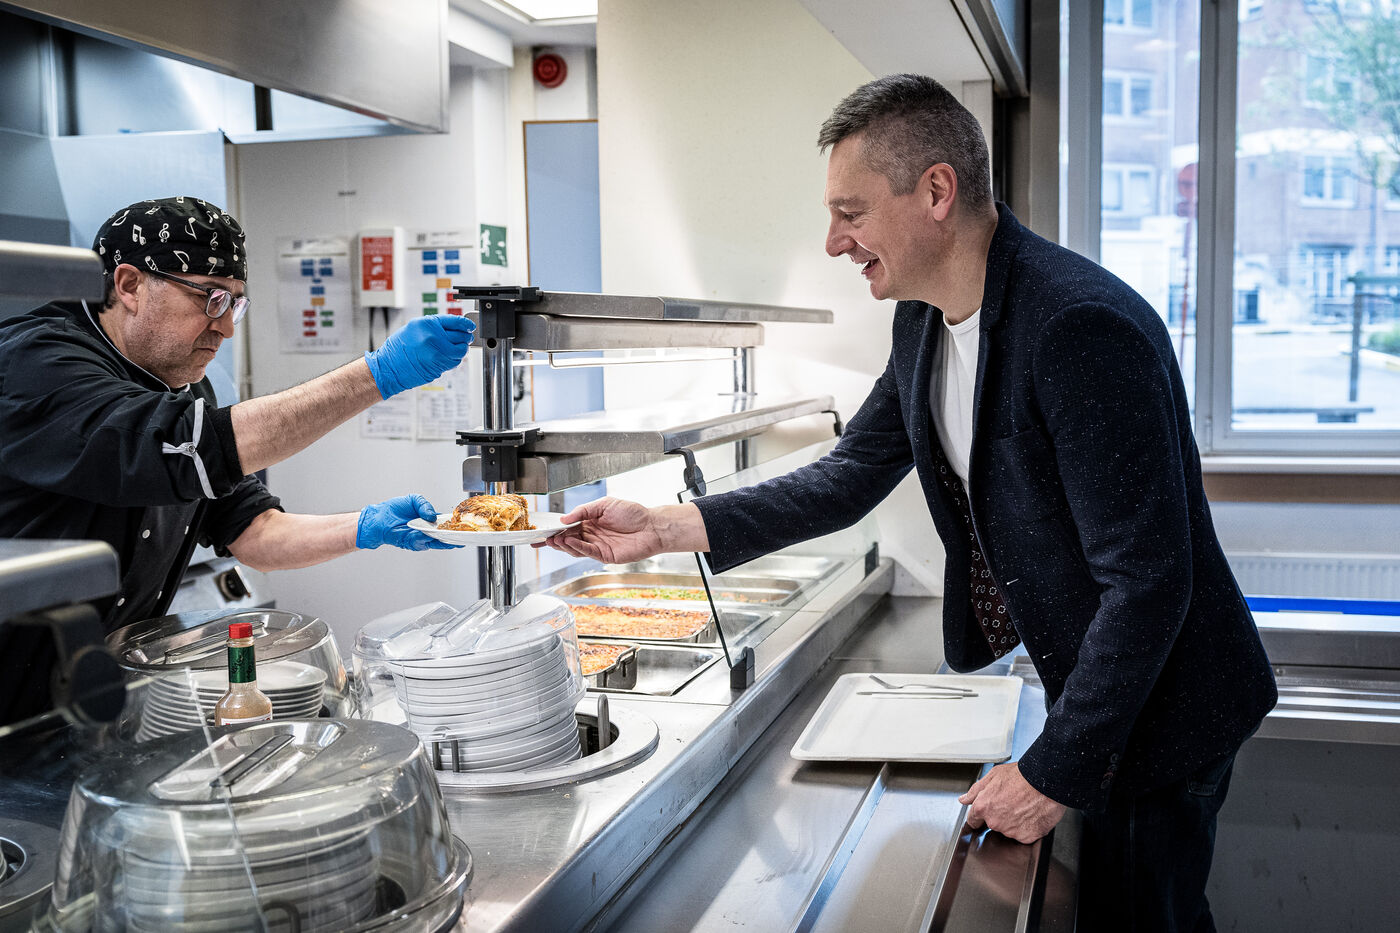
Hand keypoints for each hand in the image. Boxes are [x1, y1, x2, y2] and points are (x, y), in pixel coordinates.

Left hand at [357, 495, 458, 550]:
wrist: (379, 519)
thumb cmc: (393, 510)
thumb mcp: (413, 500)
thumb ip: (425, 505)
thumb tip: (433, 515)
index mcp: (429, 519)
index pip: (445, 522)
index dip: (455, 524)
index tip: (463, 524)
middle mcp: (427, 530)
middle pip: (444, 535)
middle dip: (454, 536)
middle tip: (464, 536)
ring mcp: (421, 538)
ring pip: (436, 541)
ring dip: (444, 540)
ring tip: (454, 539)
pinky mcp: (413, 543)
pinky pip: (423, 542)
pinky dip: (427, 539)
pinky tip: (430, 536)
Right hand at [365, 315, 475, 398]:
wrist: (389, 367)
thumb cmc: (399, 347)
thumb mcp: (414, 327)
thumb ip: (434, 326)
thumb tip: (454, 327)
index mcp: (428, 324)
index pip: (456, 321)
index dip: (466, 324)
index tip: (470, 326)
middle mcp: (434, 337)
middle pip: (461, 336)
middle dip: (466, 336)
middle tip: (466, 337)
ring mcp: (438, 352)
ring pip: (461, 350)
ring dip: (461, 349)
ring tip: (455, 347)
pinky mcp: (439, 366)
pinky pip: (455, 361)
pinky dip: (455, 359)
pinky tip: (447, 357)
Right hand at [533, 497, 669, 563]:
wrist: (652, 526)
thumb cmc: (633, 513)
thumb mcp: (604, 504)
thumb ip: (583, 511)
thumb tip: (564, 518)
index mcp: (590, 522)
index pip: (568, 527)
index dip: (554, 530)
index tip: (541, 531)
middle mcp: (592, 536)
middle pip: (568, 540)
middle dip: (554, 540)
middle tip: (543, 538)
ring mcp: (598, 547)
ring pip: (575, 548)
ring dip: (563, 544)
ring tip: (554, 540)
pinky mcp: (605, 556)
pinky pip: (587, 552)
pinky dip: (577, 547)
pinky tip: (569, 542)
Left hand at [958, 763, 1066, 843]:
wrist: (1047, 782)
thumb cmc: (1022, 776)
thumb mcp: (994, 775)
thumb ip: (976, 790)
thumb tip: (964, 800)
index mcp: (983, 807)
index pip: (973, 820)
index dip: (979, 816)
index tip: (984, 814)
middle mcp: (995, 822)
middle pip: (992, 824)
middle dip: (999, 815)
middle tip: (1012, 801)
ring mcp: (1011, 831)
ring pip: (1008, 830)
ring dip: (1014, 822)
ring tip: (1024, 805)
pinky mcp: (1026, 837)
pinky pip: (1023, 835)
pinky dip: (1027, 828)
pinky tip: (1031, 814)